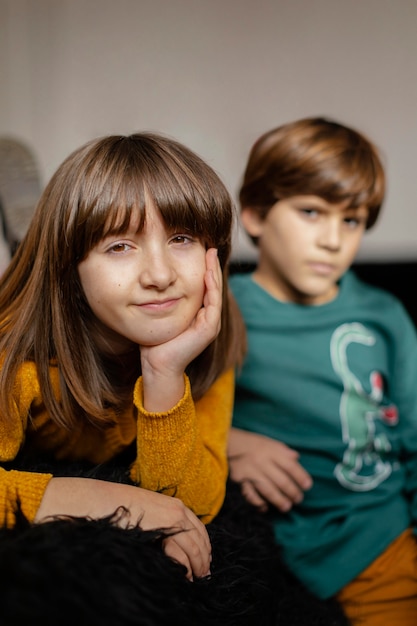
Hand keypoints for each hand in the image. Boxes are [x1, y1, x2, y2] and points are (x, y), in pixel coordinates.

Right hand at [35, 477, 210, 579]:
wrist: (105, 501)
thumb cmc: (119, 511)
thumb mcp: (144, 518)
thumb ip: (157, 526)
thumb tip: (164, 543)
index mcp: (172, 505)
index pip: (196, 526)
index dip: (202, 544)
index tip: (204, 559)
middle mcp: (177, 508)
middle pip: (200, 535)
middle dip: (204, 555)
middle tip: (205, 573)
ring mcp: (175, 514)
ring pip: (197, 543)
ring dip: (200, 562)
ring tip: (199, 577)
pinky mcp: (170, 522)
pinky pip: (188, 546)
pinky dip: (192, 561)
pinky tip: (190, 573)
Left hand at [140, 248, 221, 410]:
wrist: (157, 364)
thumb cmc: (156, 341)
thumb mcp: (161, 313)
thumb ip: (164, 299)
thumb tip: (155, 281)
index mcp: (199, 314)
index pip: (205, 286)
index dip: (205, 268)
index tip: (201, 250)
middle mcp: (208, 317)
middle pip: (213, 286)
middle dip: (212, 266)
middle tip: (210, 247)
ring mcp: (211, 323)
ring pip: (215, 292)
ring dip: (214, 272)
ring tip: (210, 255)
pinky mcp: (209, 328)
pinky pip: (212, 303)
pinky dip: (211, 287)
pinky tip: (207, 273)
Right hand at [228, 428, 312, 511]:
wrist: (229, 443)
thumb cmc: (254, 444)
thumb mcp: (269, 442)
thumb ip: (283, 451)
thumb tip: (297, 458)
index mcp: (271, 451)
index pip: (289, 465)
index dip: (300, 476)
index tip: (308, 486)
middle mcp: (261, 461)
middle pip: (280, 480)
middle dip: (292, 492)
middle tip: (298, 499)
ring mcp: (250, 471)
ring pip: (267, 489)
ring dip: (278, 500)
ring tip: (286, 507)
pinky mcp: (240, 480)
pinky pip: (250, 494)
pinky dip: (258, 502)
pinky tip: (265, 508)